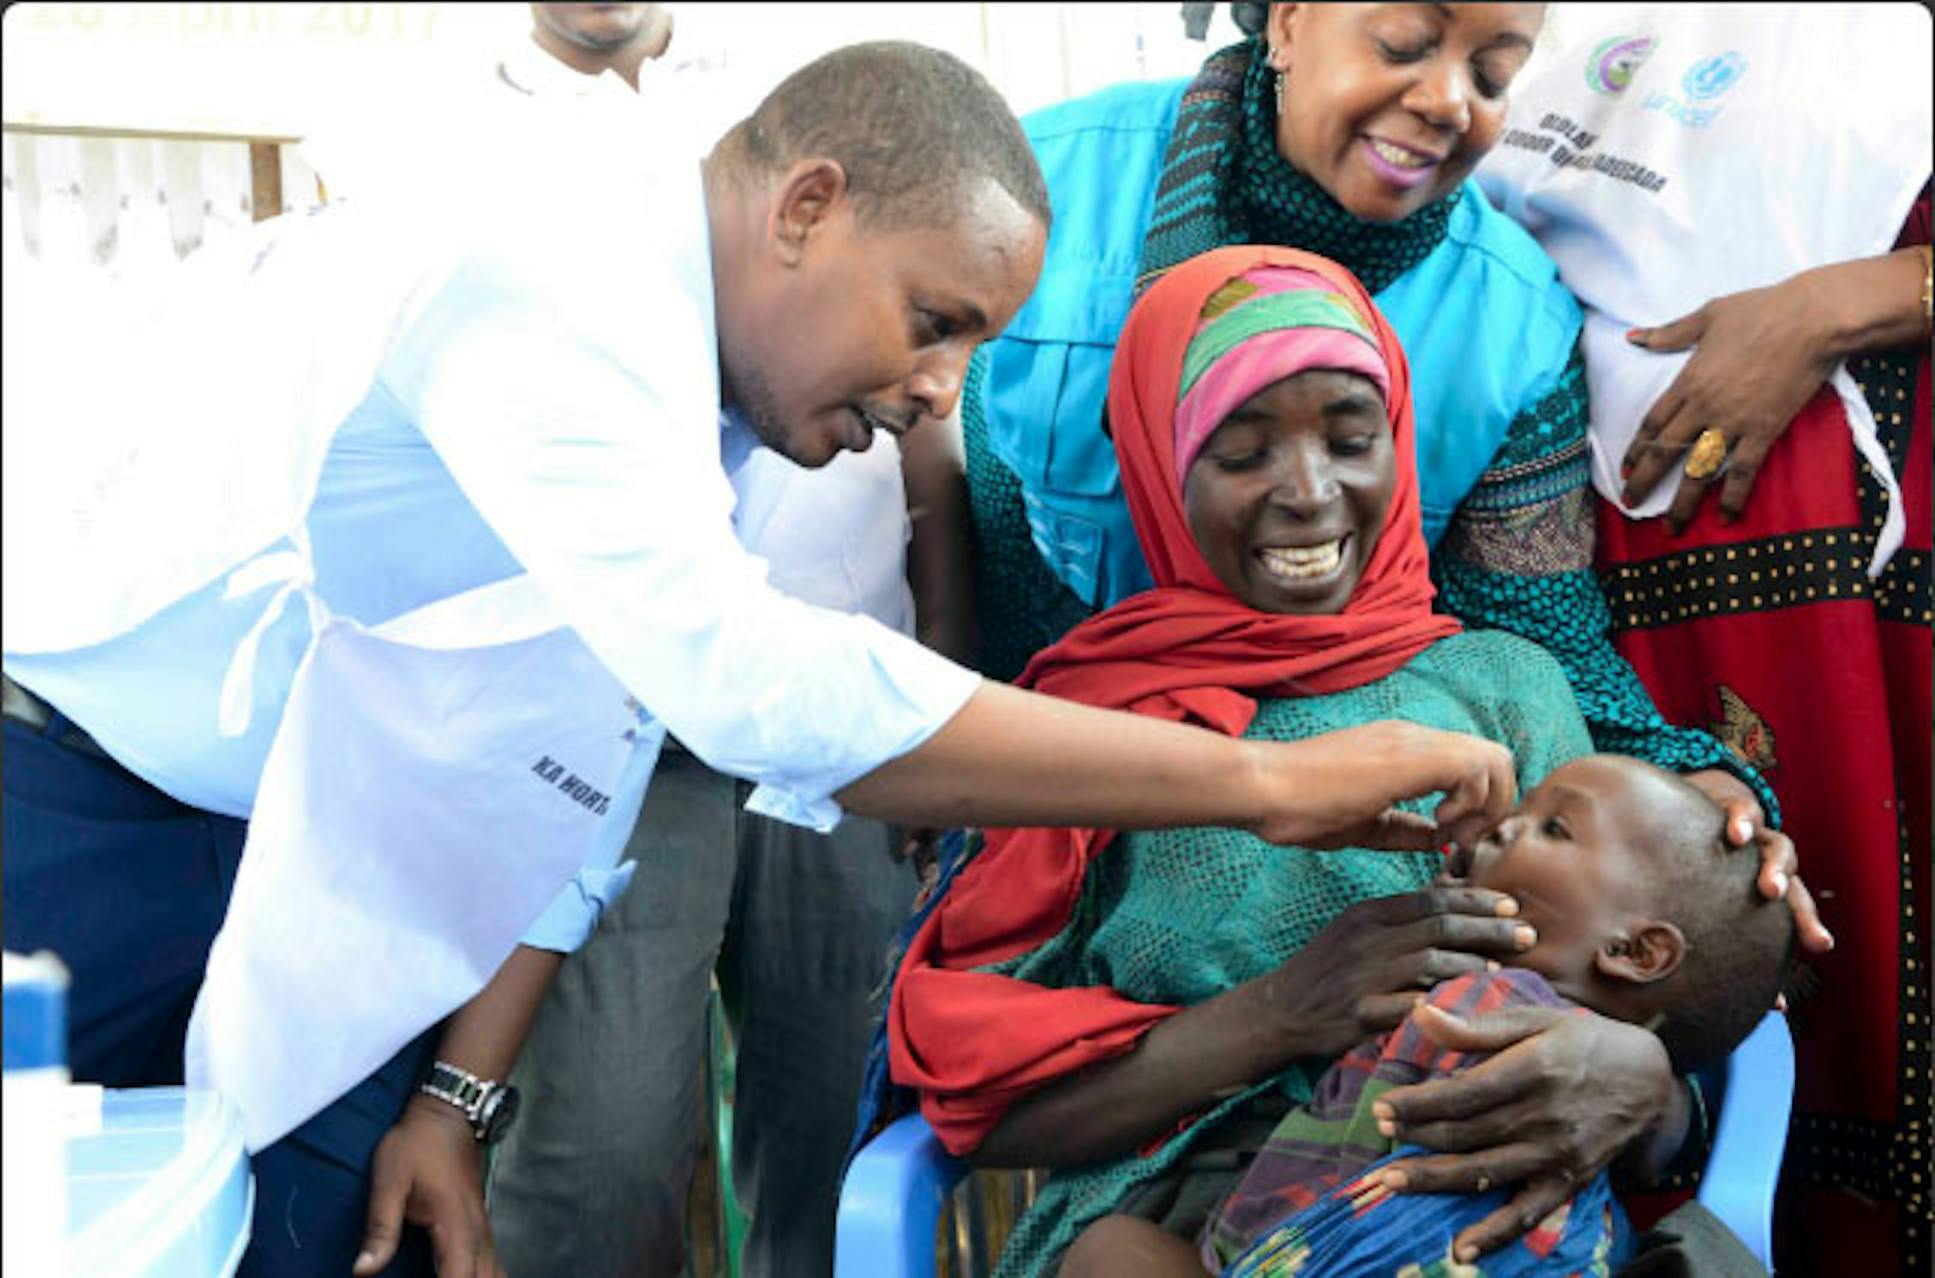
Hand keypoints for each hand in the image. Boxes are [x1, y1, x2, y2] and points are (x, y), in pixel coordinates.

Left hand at [355, 1097, 502, 1277]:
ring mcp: (483, 1232)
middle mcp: (477, 1234)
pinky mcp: (480, 1229)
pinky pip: (492, 1268)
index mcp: (455, 1226)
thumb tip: (363, 1272)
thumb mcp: (389, 1181)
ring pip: (496, 1277)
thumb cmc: (416, 1144)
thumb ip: (380, 1228)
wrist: (449, 1113)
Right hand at [1249, 887, 1535, 1060]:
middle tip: (1527, 934)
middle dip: (1491, 929)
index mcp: (1368, 914)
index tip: (1511, 904)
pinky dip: (1446, 1004)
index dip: (1476, 900)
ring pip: (1432, 963)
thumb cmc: (1326, 969)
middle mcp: (1367, 939)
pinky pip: (1413, 1006)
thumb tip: (1452, 898)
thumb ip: (1399, 918)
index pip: (1431, 899)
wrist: (1279, 1009)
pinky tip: (1470, 1006)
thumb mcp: (1355, 931)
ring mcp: (1363, 976)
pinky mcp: (1361, 1013)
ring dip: (1475, 966)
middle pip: (1440, 927)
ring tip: (1505, 970)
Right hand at [1258, 721, 1516, 852]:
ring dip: (1486, 805)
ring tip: (1452, 834)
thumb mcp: (1365, 824)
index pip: (1472, 764)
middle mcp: (1415, 737)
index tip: (1450, 840)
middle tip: (1461, 840)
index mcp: (1404, 749)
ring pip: (1496, 758)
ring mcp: (1414, 742)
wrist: (1264, 788)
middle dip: (1494, 806)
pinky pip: (1475, 768)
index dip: (1477, 807)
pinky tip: (1439, 823)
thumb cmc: (1300, 807)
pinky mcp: (1410, 756)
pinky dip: (1471, 803)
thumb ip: (1406, 830)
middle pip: (1497, 757)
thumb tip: (1442, 842)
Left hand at [1366, 1005, 1674, 1262]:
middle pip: (1466, 1134)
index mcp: (1533, 1069)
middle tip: (1379, 1135)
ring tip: (1391, 1181)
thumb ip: (1477, 1025)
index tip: (1382, 1106)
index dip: (1417, 1103)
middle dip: (1416, 1137)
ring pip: (1483, 1173)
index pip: (1461, 1093)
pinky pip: (1527, 1214)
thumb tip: (1422, 1013)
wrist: (1649, 1078)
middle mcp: (1543, 1116)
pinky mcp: (1568, 1181)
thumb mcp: (1535, 1018)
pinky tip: (1460, 1249)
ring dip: (1434, 1180)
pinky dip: (1494, 1234)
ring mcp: (1556, 1154)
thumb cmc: (1583, 1040)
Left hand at [1619, 274, 1838, 528]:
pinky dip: (1733, 496)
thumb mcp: (1708, 316)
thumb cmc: (1761, 311)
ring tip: (1671, 528)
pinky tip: (1726, 518)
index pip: (1652, 423)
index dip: (1637, 448)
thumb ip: (1669, 333)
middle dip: (1645, 481)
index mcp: (1687, 381)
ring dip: (1683, 502)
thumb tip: (1634, 337)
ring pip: (1699, 470)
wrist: (1811, 320)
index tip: (1625, 468)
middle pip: (1666, 452)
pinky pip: (1743, 471)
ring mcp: (1733, 422)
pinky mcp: (1764, 431)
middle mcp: (1704, 407)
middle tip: (1630, 503)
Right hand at [1683, 769, 1832, 956]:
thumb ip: (1741, 947)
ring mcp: (1754, 835)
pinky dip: (1744, 823)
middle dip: (1801, 910)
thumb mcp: (1721, 903)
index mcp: (1770, 885)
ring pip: (1779, 848)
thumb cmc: (1707, 866)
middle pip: (1795, 883)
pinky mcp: (1729, 808)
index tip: (1819, 951)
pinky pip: (1742, 813)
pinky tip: (1735, 837)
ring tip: (1768, 890)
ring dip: (1776, 868)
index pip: (1797, 909)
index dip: (1808, 930)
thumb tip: (1774, 1007)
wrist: (1692, 805)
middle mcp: (1769, 860)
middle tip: (1808, 936)